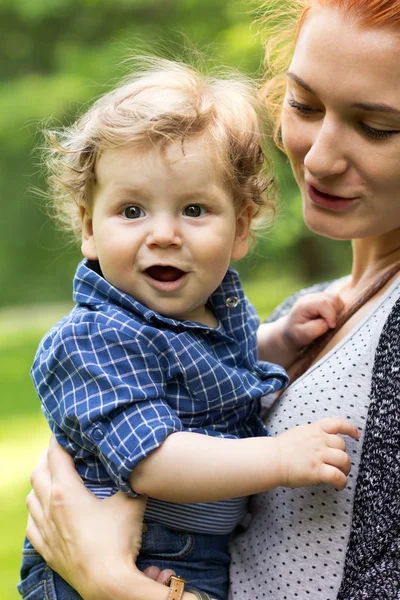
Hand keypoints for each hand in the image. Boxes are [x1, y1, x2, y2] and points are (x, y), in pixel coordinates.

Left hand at [26, 437, 146, 598]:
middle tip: (61, 450)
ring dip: (40, 483)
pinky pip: (31, 524)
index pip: (55, 455)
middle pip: (38, 472)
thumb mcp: (130, 503)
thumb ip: (131, 481)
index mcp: (65, 492)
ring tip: (53, 478)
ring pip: (31, 498)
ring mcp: (45, 530)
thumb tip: (138, 465)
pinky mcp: (46, 549)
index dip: (59, 439)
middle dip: (47, 457)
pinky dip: (36, 511)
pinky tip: (45, 512)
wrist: (107, 583)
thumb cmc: (118, 541)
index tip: (65, 430)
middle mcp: (49, 508)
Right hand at [275, 417, 359, 490]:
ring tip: (341, 475)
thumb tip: (323, 439)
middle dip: (344, 456)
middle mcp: (319, 440)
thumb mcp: (299, 433)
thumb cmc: (282, 449)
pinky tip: (338, 486)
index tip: (356, 435)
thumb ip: (312, 434)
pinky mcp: (317, 470)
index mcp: (314, 429)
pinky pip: (337, 476)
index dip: (350, 428)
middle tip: (340, 465)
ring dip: (346, 469)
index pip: (337, 423)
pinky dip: (342, 482)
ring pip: (344, 460)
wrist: (271, 459)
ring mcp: (318, 455)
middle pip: (342, 445)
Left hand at [282, 292, 343, 349]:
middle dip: (335, 313)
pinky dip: (337, 309)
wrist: (291, 331)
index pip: (323, 303)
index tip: (331, 327)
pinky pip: (336, 300)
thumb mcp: (302, 335)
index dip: (331, 315)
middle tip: (329, 325)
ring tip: (329, 321)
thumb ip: (315, 329)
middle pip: (332, 298)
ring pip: (336, 298)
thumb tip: (327, 323)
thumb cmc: (296, 334)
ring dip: (337, 310)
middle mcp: (310, 298)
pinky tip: (330, 318)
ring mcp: (316, 297)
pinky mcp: (322, 299)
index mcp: (303, 305)